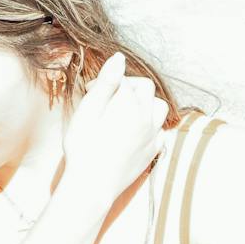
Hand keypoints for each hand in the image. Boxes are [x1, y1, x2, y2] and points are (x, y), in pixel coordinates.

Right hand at [62, 52, 169, 199]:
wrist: (93, 184)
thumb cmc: (84, 146)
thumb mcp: (88, 110)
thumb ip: (106, 82)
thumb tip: (120, 58)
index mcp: (130, 102)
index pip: (124, 79)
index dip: (106, 82)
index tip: (91, 91)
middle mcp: (147, 116)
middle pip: (146, 89)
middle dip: (129, 89)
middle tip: (108, 101)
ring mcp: (153, 134)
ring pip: (159, 108)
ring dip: (145, 104)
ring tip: (125, 112)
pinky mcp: (154, 150)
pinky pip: (160, 130)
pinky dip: (150, 125)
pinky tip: (134, 132)